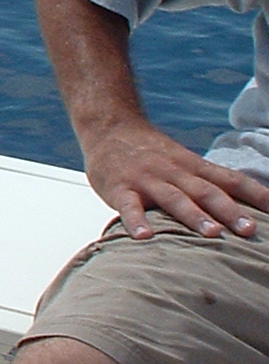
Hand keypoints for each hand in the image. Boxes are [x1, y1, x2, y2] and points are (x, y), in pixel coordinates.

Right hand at [83, 117, 268, 238]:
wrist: (109, 126)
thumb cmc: (150, 152)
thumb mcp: (183, 162)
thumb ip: (207, 184)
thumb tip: (244, 210)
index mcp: (193, 167)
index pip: (231, 180)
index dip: (256, 194)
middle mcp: (174, 172)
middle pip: (206, 191)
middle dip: (229, 211)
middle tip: (249, 230)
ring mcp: (146, 179)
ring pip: (174, 198)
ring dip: (194, 216)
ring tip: (212, 234)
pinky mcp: (119, 188)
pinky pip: (129, 206)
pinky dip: (136, 221)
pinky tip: (144, 237)